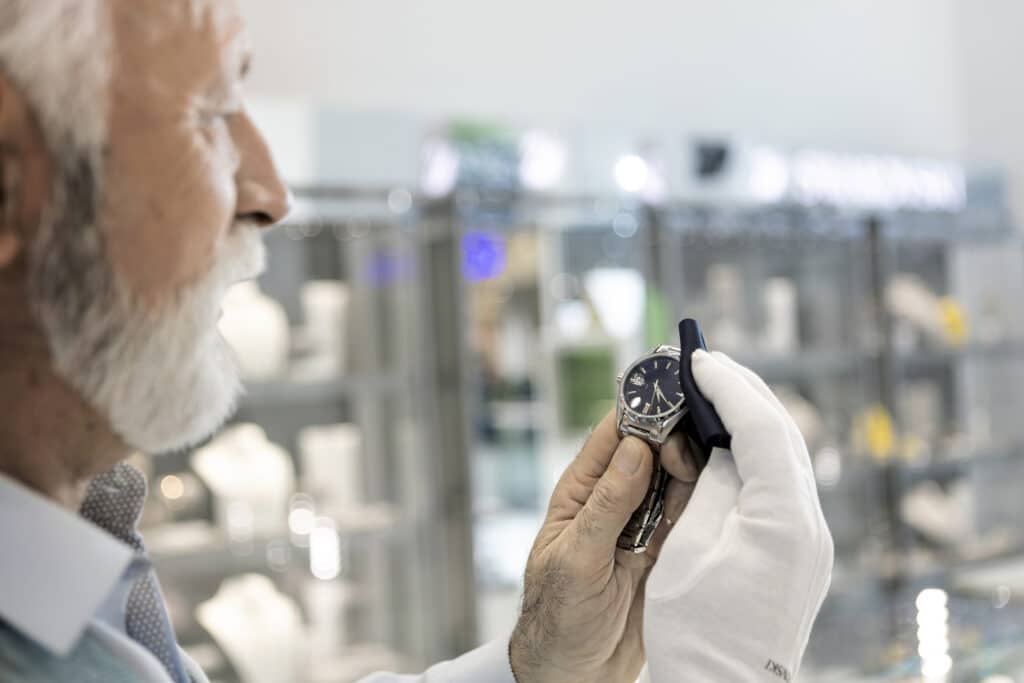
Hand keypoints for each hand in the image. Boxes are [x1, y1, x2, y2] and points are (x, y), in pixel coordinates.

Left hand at [510, 411, 699, 682]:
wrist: (576, 672)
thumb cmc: (557, 615)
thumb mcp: (576, 558)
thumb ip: (607, 506)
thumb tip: (634, 450)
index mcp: (581, 491)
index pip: (611, 436)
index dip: (639, 412)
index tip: (668, 399)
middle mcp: (614, 499)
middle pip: (651, 450)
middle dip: (673, 441)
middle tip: (684, 455)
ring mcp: (643, 523)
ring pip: (676, 478)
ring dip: (691, 471)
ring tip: (699, 473)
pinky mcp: (668, 548)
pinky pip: (691, 514)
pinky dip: (705, 502)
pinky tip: (716, 494)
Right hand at [644, 351, 833, 681]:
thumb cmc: (694, 629)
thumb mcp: (688, 547)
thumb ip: (710, 486)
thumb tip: (719, 445)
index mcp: (782, 520)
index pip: (761, 429)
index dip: (727, 388)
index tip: (697, 360)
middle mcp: (810, 525)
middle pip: (783, 435)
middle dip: (744, 393)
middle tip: (705, 364)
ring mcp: (812, 540)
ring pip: (787, 456)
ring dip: (751, 419)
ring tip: (712, 392)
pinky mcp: (803, 551)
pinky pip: (784, 482)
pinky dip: (756, 452)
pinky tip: (728, 443)